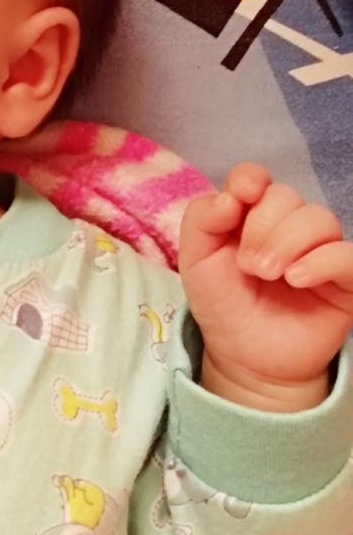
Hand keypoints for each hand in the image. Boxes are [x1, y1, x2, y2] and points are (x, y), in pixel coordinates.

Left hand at [179, 163, 352, 411]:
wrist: (245, 356)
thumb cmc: (222, 302)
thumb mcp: (196, 260)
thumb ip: (203, 220)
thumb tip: (232, 195)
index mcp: (249, 214)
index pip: (256, 178)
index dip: (250, 179)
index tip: (243, 194)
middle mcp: (287, 226)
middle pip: (286, 197)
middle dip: (263, 225)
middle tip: (248, 264)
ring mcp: (319, 250)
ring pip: (319, 219)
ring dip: (288, 242)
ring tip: (267, 274)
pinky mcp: (345, 280)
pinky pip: (347, 256)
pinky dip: (321, 261)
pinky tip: (296, 279)